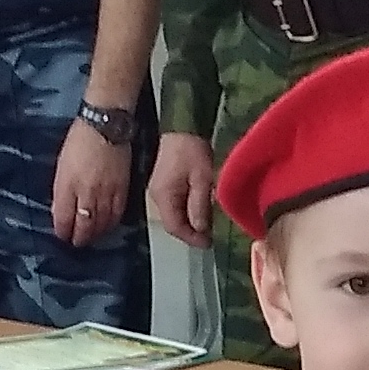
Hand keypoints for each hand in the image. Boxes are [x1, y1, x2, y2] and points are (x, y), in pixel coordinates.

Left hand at [52, 119, 132, 246]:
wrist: (105, 125)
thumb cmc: (80, 140)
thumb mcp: (62, 165)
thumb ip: (62, 189)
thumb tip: (61, 208)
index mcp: (67, 186)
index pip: (63, 219)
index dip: (63, 231)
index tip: (62, 235)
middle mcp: (85, 193)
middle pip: (83, 226)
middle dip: (79, 238)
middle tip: (77, 242)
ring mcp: (105, 193)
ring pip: (101, 223)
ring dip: (95, 234)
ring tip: (92, 237)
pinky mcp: (121, 189)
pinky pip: (117, 214)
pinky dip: (111, 223)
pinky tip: (108, 225)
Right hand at [148, 128, 216, 244]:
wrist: (182, 126)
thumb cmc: (191, 150)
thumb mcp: (201, 179)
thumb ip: (200, 206)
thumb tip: (201, 230)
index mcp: (164, 197)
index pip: (175, 228)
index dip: (192, 238)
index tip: (209, 244)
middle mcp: (157, 197)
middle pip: (174, 223)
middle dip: (192, 232)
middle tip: (211, 236)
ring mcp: (159, 190)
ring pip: (175, 215)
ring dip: (191, 222)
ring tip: (209, 224)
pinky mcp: (165, 184)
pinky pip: (176, 204)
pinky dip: (188, 210)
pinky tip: (201, 209)